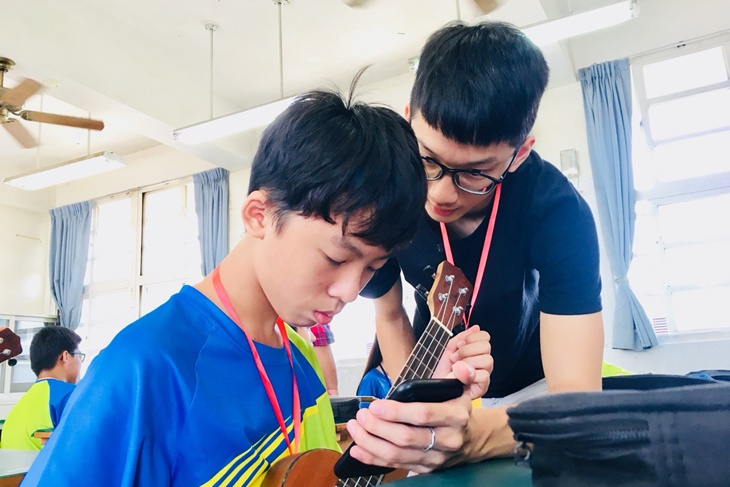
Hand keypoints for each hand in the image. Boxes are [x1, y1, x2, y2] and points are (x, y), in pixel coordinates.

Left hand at [345, 364, 476, 472]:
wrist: (472, 440)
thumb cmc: (458, 410)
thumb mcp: (464, 390)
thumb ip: (463, 375)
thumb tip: (460, 366)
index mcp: (455, 417)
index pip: (423, 415)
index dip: (396, 411)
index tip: (375, 405)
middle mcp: (447, 440)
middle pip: (406, 438)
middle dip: (378, 427)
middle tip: (362, 415)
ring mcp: (435, 458)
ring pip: (397, 454)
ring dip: (371, 442)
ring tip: (355, 429)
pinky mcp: (424, 468)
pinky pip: (395, 465)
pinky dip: (373, 457)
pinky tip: (358, 449)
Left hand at [433, 325, 492, 398]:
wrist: (433, 386)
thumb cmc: (440, 370)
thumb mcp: (449, 349)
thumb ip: (462, 337)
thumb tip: (476, 327)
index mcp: (476, 352)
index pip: (485, 337)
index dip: (471, 338)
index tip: (458, 345)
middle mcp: (482, 363)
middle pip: (486, 346)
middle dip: (466, 350)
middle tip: (455, 358)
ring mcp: (483, 375)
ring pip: (487, 360)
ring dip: (468, 362)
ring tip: (456, 368)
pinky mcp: (482, 387)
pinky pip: (484, 375)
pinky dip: (470, 375)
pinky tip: (460, 377)